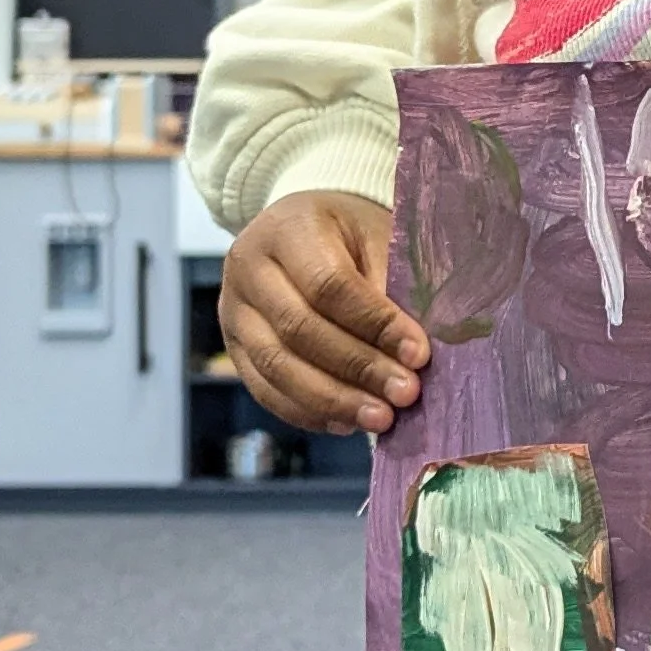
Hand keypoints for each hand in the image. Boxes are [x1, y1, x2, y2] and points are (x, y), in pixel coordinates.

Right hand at [218, 192, 429, 435]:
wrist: (306, 231)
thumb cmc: (352, 236)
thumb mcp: (378, 239)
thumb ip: (391, 287)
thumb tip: (411, 352)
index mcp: (288, 227)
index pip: (329, 285)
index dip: (375, 324)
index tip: (418, 354)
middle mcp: (248, 267)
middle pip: (300, 330)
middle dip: (358, 368)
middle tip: (405, 393)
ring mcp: (233, 310)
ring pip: (277, 366)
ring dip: (334, 400)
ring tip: (381, 418)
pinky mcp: (232, 347)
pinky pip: (265, 390)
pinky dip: (308, 413)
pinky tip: (346, 423)